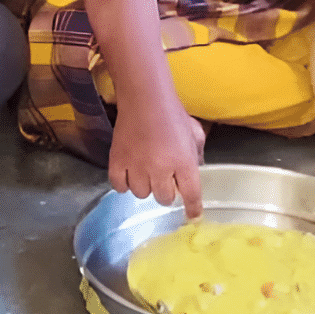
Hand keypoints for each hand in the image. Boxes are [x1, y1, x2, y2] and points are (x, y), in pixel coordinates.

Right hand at [108, 99, 205, 219]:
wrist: (144, 97)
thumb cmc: (172, 113)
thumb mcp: (194, 132)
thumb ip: (197, 154)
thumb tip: (196, 170)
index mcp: (184, 162)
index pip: (191, 196)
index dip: (192, 208)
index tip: (192, 215)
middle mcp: (161, 169)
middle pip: (165, 199)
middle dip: (166, 190)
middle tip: (163, 177)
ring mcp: (137, 166)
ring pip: (142, 194)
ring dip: (145, 186)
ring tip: (145, 171)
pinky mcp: (117, 161)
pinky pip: (119, 186)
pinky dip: (124, 183)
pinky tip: (129, 174)